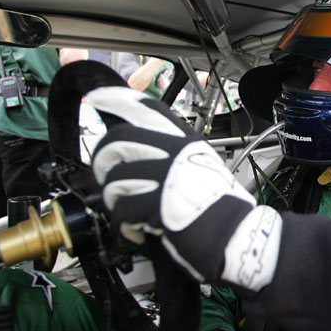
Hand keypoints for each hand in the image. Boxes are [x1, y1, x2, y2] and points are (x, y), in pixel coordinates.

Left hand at [88, 86, 282, 289]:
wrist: (233, 231)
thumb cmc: (218, 203)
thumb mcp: (199, 162)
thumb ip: (171, 151)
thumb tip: (138, 149)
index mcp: (183, 139)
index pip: (145, 108)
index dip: (115, 99)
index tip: (97, 98)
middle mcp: (173, 152)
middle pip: (117, 142)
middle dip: (102, 162)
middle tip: (106, 175)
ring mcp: (164, 176)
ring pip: (113, 179)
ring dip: (116, 200)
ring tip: (130, 211)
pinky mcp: (156, 204)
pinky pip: (122, 210)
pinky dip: (126, 225)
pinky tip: (139, 230)